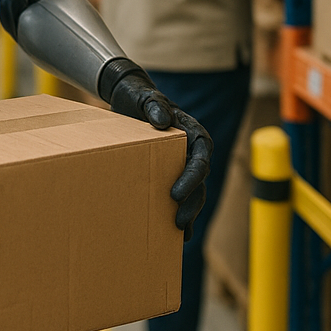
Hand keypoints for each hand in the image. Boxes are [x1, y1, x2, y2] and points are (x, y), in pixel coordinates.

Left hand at [105, 61, 212, 239]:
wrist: (129, 100)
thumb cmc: (139, 97)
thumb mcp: (145, 97)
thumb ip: (154, 105)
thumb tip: (163, 122)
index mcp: (194, 134)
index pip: (201, 159)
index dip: (191, 179)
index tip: (175, 194)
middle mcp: (193, 152)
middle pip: (199, 182)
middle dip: (191, 203)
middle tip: (178, 221)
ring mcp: (183, 164)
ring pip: (194, 193)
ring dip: (189, 213)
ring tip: (178, 232)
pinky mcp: (170, 172)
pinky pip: (181, 195)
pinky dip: (180, 212)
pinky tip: (174, 233)